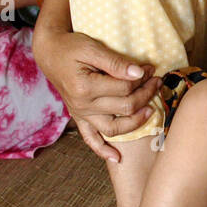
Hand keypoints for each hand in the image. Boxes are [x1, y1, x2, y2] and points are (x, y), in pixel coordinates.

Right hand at [32, 23, 161, 162]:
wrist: (50, 54)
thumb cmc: (71, 48)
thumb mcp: (92, 48)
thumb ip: (115, 63)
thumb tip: (139, 74)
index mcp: (85, 87)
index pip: (124, 88)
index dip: (143, 78)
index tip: (151, 68)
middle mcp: (82, 105)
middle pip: (124, 107)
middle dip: (146, 94)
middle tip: (156, 81)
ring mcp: (80, 114)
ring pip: (113, 128)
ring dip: (136, 122)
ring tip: (151, 110)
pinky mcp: (79, 118)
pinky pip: (91, 139)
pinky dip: (103, 150)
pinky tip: (117, 158)